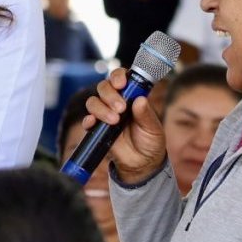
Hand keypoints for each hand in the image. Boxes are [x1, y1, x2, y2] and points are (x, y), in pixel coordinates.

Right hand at [84, 68, 166, 182]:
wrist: (142, 164)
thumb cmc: (150, 142)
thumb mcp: (153, 129)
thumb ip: (146, 115)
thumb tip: (140, 100)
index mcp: (132, 96)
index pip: (121, 78)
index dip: (118, 76)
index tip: (122, 84)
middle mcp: (116, 102)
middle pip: (104, 87)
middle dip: (110, 95)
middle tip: (121, 108)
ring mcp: (105, 114)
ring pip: (93, 101)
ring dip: (101, 108)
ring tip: (114, 120)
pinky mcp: (97, 129)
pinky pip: (87, 120)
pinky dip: (88, 120)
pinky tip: (94, 124)